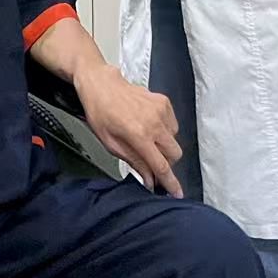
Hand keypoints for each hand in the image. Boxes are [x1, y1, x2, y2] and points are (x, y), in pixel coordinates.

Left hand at [75, 63, 183, 197]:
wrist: (101, 84)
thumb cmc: (100, 111)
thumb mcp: (110, 143)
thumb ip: (134, 162)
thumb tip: (149, 179)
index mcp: (139, 134)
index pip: (161, 165)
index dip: (170, 182)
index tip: (177, 193)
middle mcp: (154, 122)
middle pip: (174, 154)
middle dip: (166, 163)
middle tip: (151, 161)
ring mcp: (161, 110)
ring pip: (175, 140)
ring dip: (164, 146)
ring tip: (146, 139)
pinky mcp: (164, 102)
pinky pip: (173, 125)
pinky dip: (165, 131)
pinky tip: (149, 126)